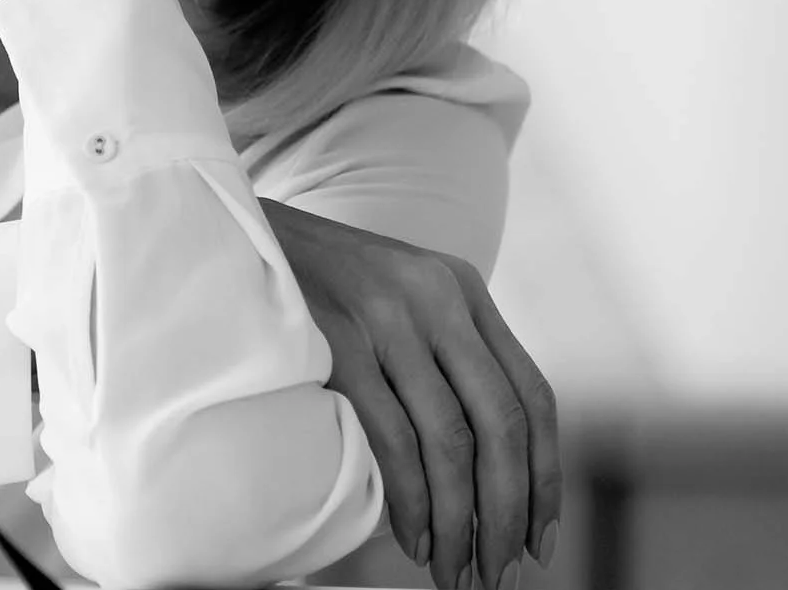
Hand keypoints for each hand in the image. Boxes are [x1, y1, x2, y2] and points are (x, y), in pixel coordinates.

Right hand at [259, 198, 560, 589]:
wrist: (240, 231)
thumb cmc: (320, 282)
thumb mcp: (400, 294)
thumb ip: (445, 350)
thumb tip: (483, 459)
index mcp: (463, 290)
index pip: (532, 395)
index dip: (546, 475)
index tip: (541, 537)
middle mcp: (439, 300)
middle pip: (502, 424)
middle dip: (508, 512)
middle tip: (500, 573)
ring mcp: (389, 319)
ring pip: (452, 441)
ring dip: (459, 521)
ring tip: (453, 571)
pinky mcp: (340, 343)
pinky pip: (393, 439)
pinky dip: (410, 499)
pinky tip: (412, 535)